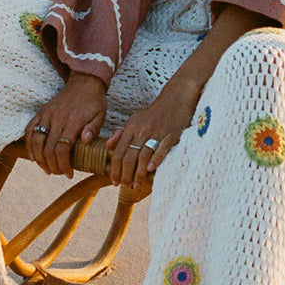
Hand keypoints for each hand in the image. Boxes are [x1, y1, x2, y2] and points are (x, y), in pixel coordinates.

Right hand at [25, 72, 107, 176]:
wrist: (84, 83)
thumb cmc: (94, 102)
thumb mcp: (100, 115)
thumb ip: (93, 129)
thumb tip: (85, 141)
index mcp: (73, 121)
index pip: (62, 149)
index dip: (63, 165)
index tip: (69, 174)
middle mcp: (57, 119)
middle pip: (48, 149)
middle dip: (52, 166)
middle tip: (59, 173)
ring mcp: (47, 115)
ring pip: (36, 141)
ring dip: (39, 159)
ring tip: (47, 169)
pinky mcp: (41, 112)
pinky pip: (29, 130)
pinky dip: (29, 145)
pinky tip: (34, 157)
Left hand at [106, 78, 198, 192]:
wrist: (176, 98)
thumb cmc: (155, 112)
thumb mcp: (135, 119)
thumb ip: (121, 133)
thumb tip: (108, 146)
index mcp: (132, 127)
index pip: (119, 152)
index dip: (115, 169)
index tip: (114, 181)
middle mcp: (142, 130)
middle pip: (130, 157)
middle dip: (125, 175)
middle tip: (125, 186)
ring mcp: (157, 132)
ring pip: (144, 156)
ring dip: (139, 173)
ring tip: (137, 185)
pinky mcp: (172, 134)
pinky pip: (162, 149)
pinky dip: (155, 160)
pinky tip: (150, 170)